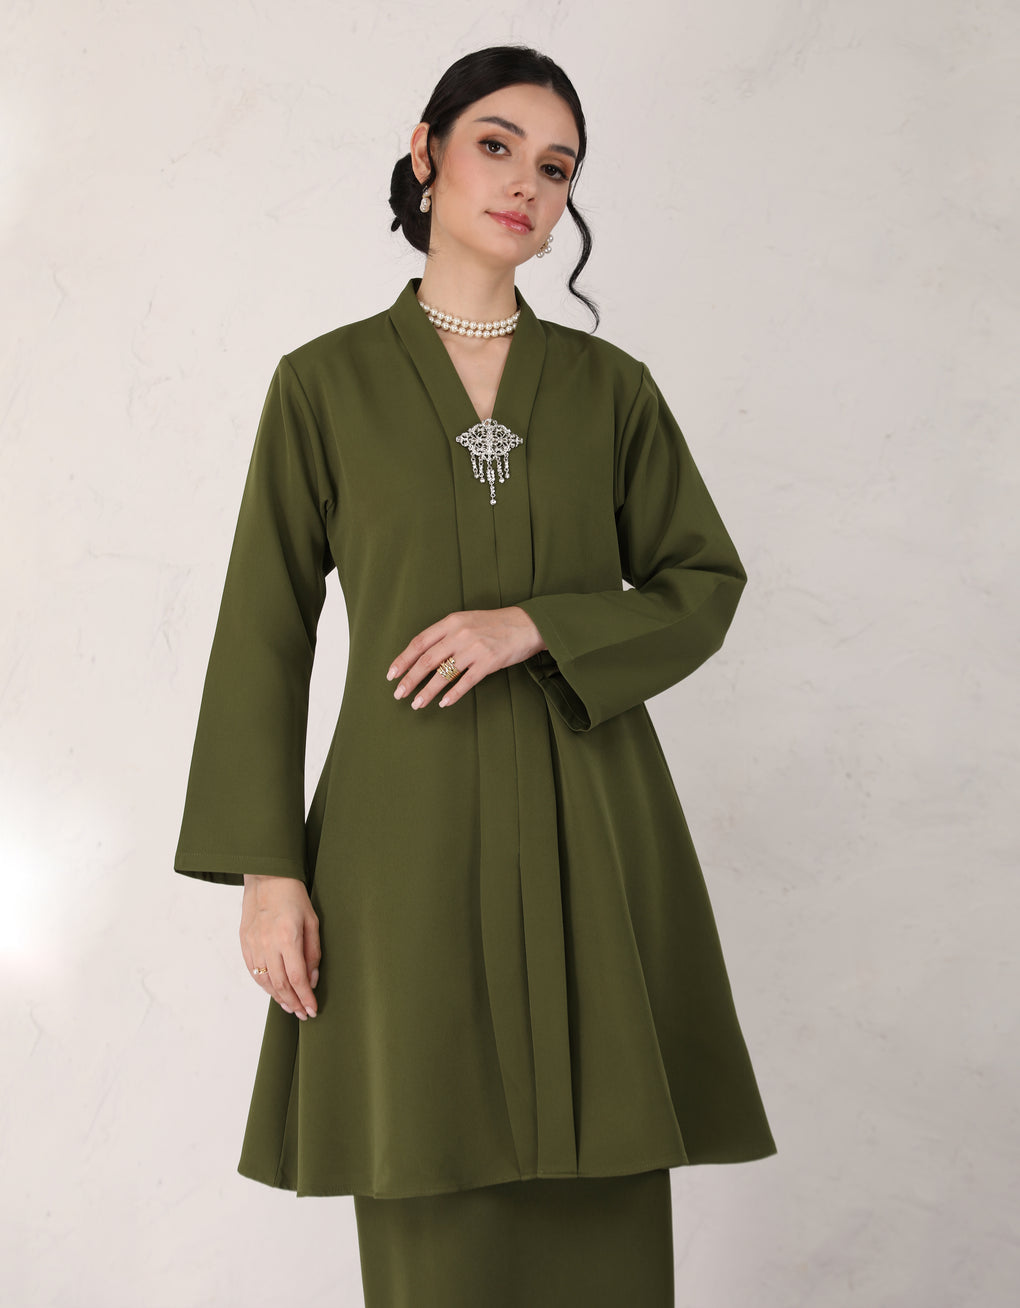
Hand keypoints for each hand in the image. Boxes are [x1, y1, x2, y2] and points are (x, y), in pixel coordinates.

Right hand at [240, 875, 320, 1018]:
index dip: (305, 998)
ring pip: (265, 982)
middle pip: (280, 985)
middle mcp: (268, 944)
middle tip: (303, 1014)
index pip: (297, 978)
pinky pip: (253, 972)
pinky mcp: (244, 943)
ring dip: (279, 998)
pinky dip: (264, 985)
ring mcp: (253, 945)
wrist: (266, 877)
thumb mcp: (312, 921)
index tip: (312, 1010)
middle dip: (293, 1003)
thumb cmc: (293, 896)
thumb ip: (312, 953)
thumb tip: (312, 980)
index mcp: (288, 938)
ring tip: (290, 1007)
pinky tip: (274, 991)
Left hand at [386, 605, 546, 711]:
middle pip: (427, 660)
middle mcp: (460, 634)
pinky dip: (453, 694)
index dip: (403, 659)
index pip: (419, 642)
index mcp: (451, 622)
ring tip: (416, 704)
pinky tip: (443, 703)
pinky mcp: (489, 662)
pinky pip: (466, 682)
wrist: (528, 624)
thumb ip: (446, 634)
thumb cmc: (495, 624)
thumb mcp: (467, 621)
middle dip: (410, 679)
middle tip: (398, 694)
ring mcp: (475, 648)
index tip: (392, 674)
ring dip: (427, 691)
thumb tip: (422, 656)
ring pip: (443, 674)